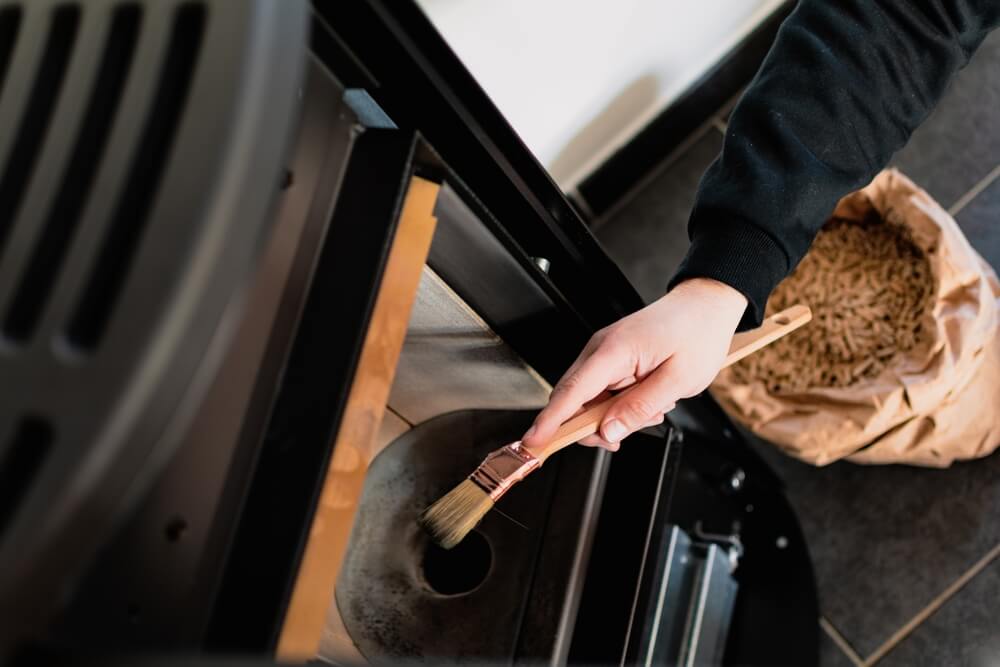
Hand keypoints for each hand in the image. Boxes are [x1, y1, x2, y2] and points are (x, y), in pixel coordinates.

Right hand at [521, 278, 746, 451]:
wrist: (707, 305)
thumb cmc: (697, 333)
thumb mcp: (678, 379)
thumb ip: (639, 408)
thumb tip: (608, 431)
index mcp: (614, 350)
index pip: (571, 392)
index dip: (550, 421)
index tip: (533, 442)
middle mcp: (600, 350)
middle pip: (573, 400)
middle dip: (592, 426)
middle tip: (625, 434)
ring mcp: (603, 354)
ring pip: (588, 400)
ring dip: (612, 416)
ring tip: (651, 408)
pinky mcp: (611, 359)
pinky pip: (601, 392)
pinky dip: (618, 405)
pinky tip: (646, 401)